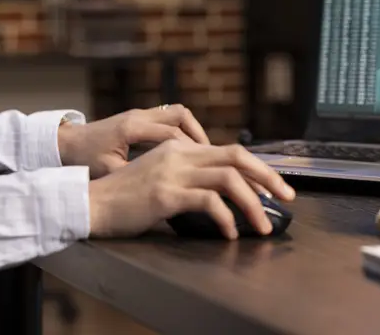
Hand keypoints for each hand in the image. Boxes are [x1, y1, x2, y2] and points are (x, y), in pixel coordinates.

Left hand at [58, 104, 208, 178]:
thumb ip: (135, 175)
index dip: (193, 149)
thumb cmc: (84, 160)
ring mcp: (138, 114)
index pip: (173, 133)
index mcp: (132, 129)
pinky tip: (185, 149)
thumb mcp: (109, 172)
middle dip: (200, 136)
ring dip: (192, 130)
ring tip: (204, 152)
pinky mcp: (137, 117)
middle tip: (212, 156)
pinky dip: (181, 130)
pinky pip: (168, 117)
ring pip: (176, 112)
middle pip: (181, 116)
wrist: (65, 143)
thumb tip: (163, 189)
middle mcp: (138, 116)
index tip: (208, 165)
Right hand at [86, 140, 295, 238]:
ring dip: (254, 204)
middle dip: (269, 178)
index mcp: (180, 147)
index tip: (276, 187)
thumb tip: (223, 194)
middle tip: (288, 197)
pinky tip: (230, 233)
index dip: (259, 168)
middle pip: (237, 157)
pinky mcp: (166, 194)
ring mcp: (172, 172)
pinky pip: (209, 202)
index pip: (231, 151)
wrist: (91, 204)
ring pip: (229, 179)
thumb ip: (188, 177)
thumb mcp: (160, 177)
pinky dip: (227, 218)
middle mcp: (179, 153)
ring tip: (263, 226)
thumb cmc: (125, 199)